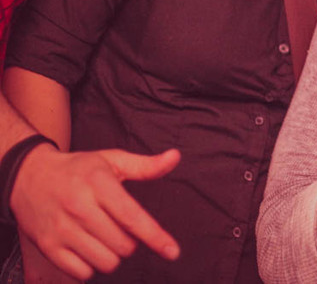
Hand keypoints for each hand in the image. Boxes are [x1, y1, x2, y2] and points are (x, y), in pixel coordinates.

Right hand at [9, 143, 180, 280]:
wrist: (28, 176)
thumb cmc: (79, 169)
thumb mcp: (112, 160)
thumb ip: (145, 165)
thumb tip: (175, 157)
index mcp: (99, 184)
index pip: (133, 217)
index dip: (156, 237)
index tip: (173, 252)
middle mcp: (79, 208)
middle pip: (123, 245)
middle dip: (130, 241)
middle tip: (119, 227)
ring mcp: (61, 229)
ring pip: (106, 262)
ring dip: (112, 255)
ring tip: (104, 237)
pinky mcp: (48, 246)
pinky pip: (82, 273)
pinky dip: (90, 265)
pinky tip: (87, 247)